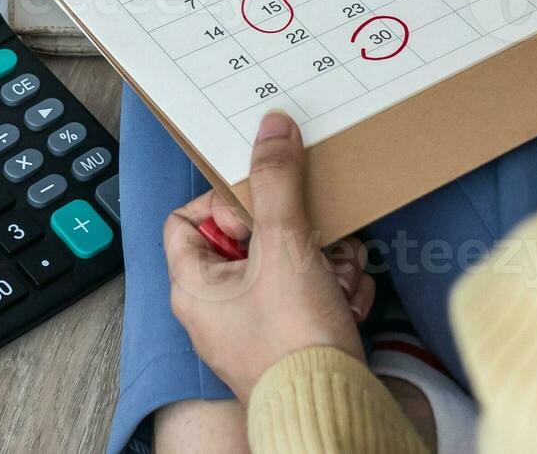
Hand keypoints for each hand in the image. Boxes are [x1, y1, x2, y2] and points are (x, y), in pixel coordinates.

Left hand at [166, 111, 366, 396]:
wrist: (335, 409)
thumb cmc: (292, 342)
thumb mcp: (284, 245)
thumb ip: (277, 181)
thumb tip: (271, 128)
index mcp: (195, 284)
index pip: (187, 218)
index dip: (225, 202)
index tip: (261, 203)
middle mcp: (220, 306)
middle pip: (253, 235)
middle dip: (297, 230)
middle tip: (314, 237)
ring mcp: (259, 323)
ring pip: (292, 261)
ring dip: (327, 258)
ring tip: (339, 275)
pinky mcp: (296, 336)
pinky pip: (315, 292)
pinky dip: (338, 289)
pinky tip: (348, 301)